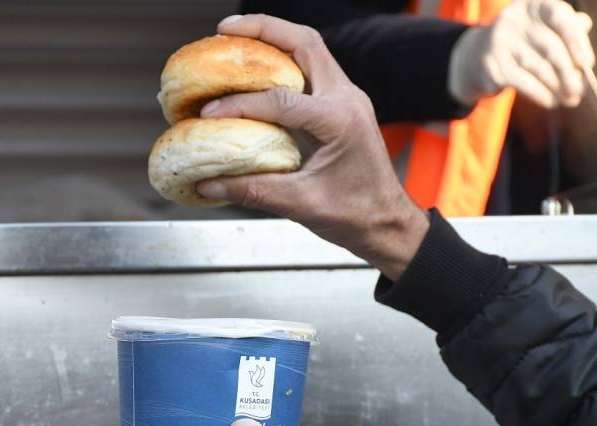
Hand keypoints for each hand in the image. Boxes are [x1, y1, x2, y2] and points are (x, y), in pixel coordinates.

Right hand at [196, 14, 429, 281]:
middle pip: (304, 43)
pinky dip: (283, 61)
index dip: (239, 105)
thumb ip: (252, 191)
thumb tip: (208, 183)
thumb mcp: (301, 204)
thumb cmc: (356, 216)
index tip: (208, 114)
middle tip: (224, 30)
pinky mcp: (343, 105)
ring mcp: (348, 98)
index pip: (280, 100)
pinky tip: (257, 68)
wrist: (388, 224)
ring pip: (310, 49)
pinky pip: (312, 69)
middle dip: (262, 30)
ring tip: (236, 38)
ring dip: (274, 39)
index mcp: (340, 121)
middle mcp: (348, 99)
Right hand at [448, 0, 593, 107]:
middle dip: (569, 73)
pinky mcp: (492, 65)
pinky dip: (541, 94)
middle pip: (550, 48)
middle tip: (580, 90)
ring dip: (557, 87)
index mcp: (533, 5)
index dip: (576, 40)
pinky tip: (551, 101)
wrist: (478, 54)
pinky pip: (523, 83)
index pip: (559, 16)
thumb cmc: (523, 42)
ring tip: (569, 98)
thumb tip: (584, 26)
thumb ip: (566, 25)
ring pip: (538, 68)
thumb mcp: (543, 27)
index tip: (586, 63)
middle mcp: (514, 19)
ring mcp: (500, 42)